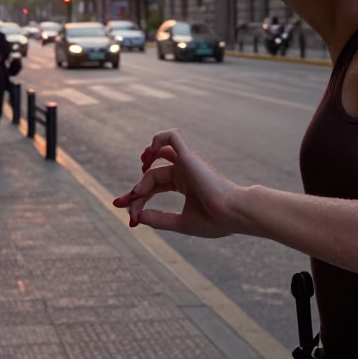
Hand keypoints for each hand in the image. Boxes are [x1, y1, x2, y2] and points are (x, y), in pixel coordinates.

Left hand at [112, 129, 244, 237]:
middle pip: (152, 173)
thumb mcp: (181, 222)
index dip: (138, 198)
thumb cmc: (215, 220)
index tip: (129, 216)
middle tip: (124, 204)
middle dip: (136, 190)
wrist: (233, 214)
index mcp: (185, 184)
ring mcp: (188, 162)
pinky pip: (172, 136)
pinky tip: (148, 155)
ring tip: (138, 184)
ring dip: (145, 163)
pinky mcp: (190, 157)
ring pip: (159, 154)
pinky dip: (157, 139)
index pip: (155, 185)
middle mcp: (185, 170)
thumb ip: (159, 219)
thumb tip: (136, 217)